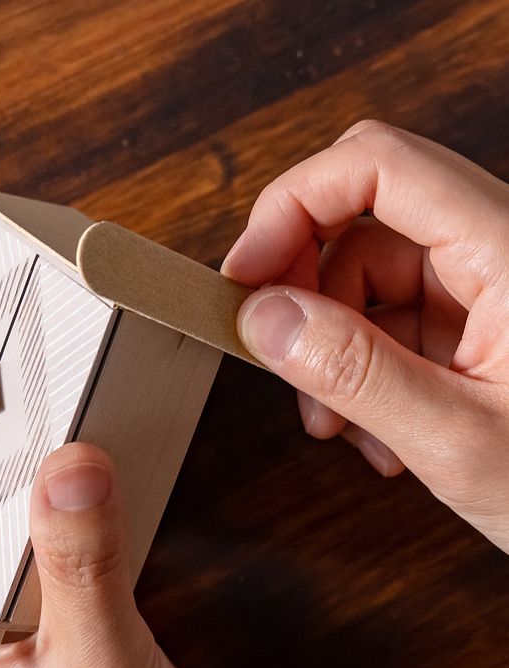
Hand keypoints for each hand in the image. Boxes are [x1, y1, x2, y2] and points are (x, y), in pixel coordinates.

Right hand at [222, 120, 508, 552]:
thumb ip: (353, 373)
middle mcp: (500, 250)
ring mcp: (487, 287)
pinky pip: (389, 322)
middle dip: (303, 287)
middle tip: (274, 352)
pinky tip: (375, 432)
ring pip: (366, 278)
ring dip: (330, 347)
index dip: (292, 205)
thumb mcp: (459, 441)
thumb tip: (261, 317)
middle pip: (361, 219)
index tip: (245, 276)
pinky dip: (361, 372)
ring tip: (338, 425)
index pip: (378, 165)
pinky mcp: (476, 324)